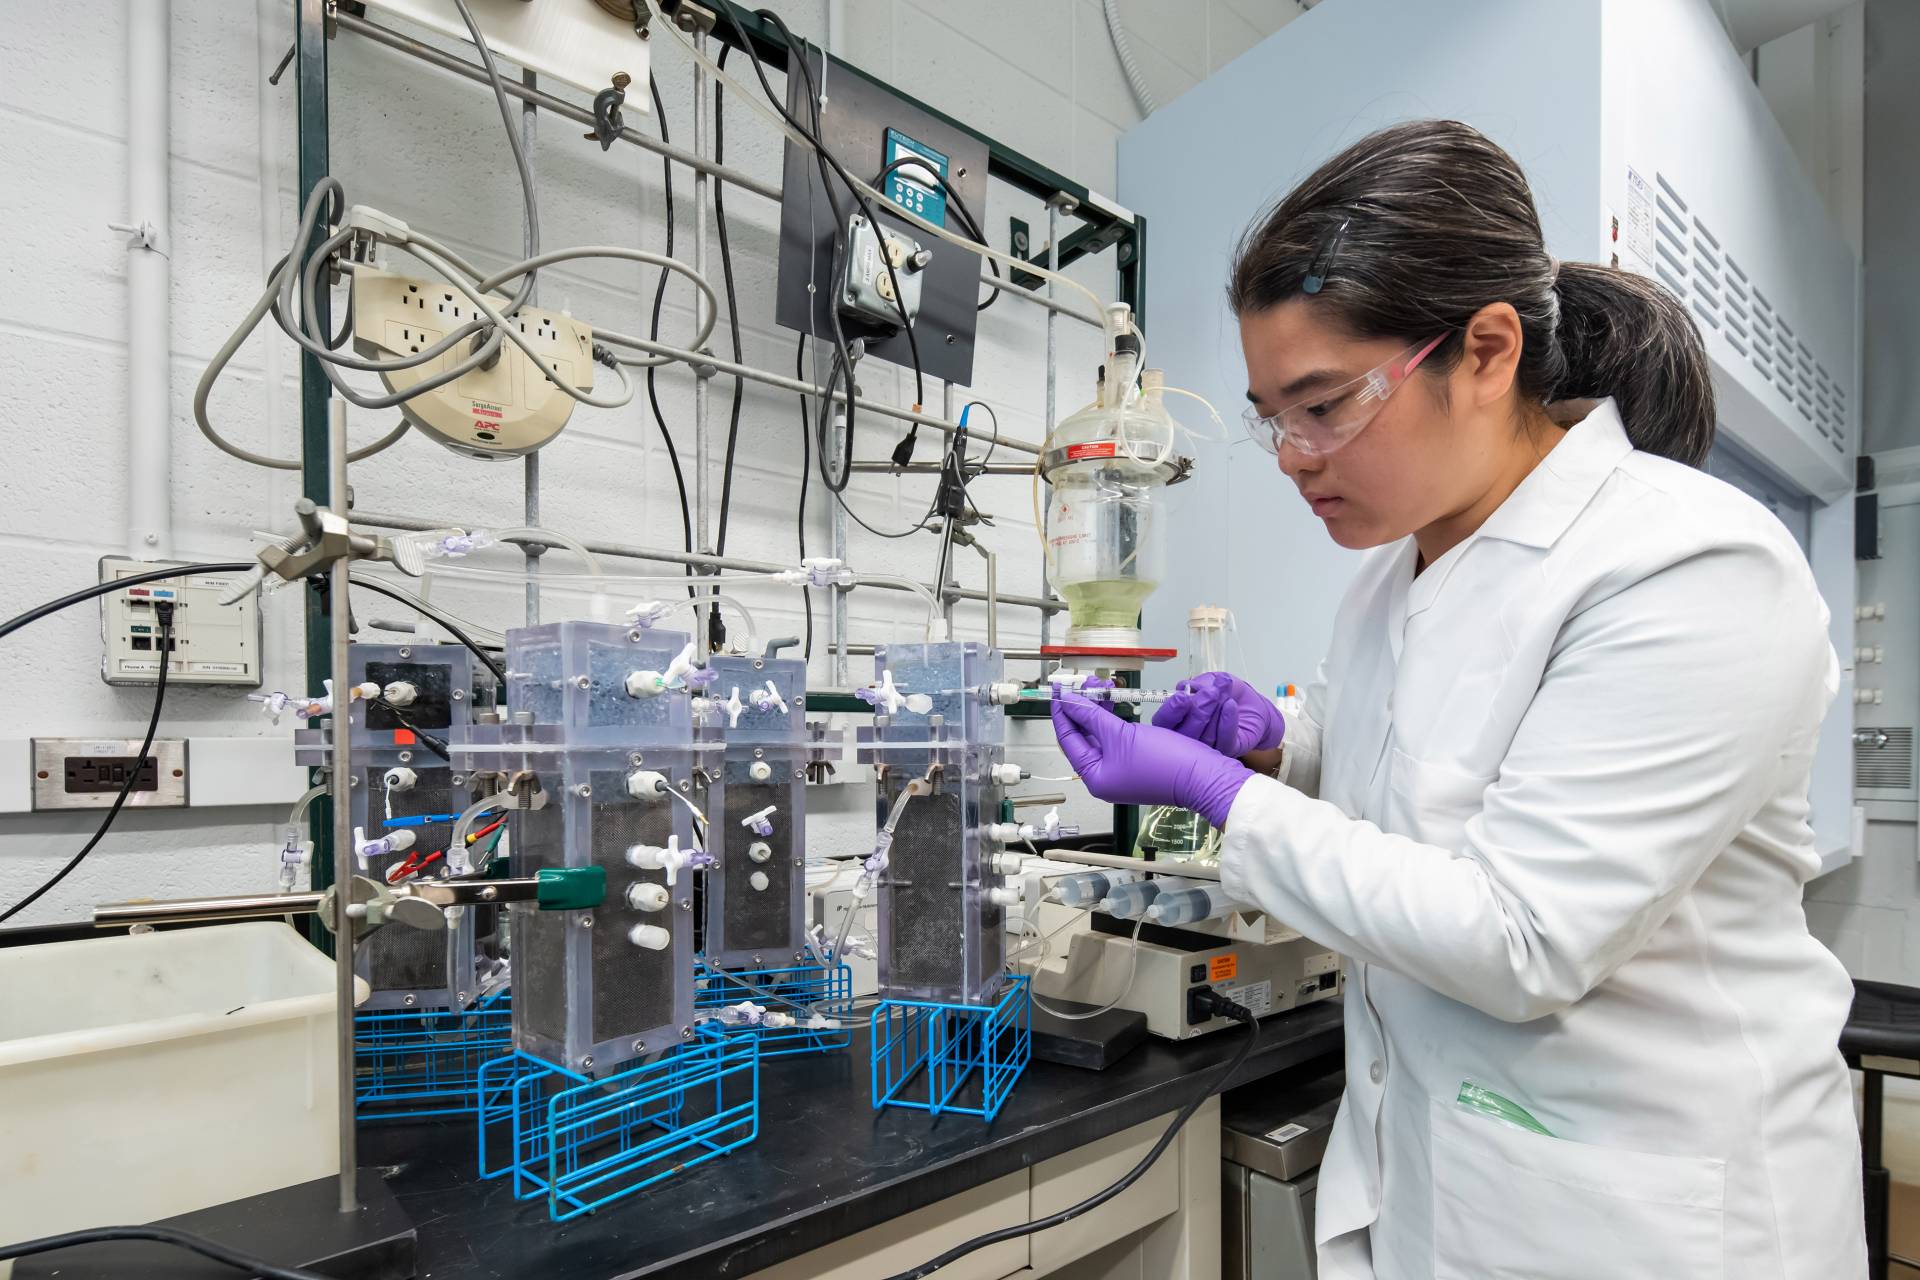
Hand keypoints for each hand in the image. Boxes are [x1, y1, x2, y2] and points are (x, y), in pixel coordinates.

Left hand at [1053, 694, 1252, 827]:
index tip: (1059, 688)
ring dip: (1101, 708)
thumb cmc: (1162, 761)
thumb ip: (1092, 716)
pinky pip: (1119, 736)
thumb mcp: (1122, 735)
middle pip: (1085, 735)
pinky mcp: (1138, 761)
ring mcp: (1122, 769)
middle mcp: (1105, 776)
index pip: (1068, 739)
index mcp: (1095, 776)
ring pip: (1103, 733)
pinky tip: (1116, 701)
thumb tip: (1069, 702)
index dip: (1062, 711)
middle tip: (1089, 680)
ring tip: (1105, 684)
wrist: (1203, 777)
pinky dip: (1116, 718)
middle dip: (1085, 705)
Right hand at [1151, 672, 1284, 757]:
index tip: (1181, 697)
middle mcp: (1188, 738)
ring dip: (1214, 712)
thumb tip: (1184, 687)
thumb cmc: (1228, 694)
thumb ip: (1198, 684)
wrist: (1253, 705)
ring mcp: (1207, 747)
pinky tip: (1230, 706)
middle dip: (1197, 709)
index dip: (1170, 711)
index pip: (1165, 721)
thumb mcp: (1212, 681)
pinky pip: (1224, 741)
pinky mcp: (1227, 750)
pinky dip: (1227, 722)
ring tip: (1221, 692)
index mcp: (1177, 720)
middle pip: (1184, 732)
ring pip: (1204, 737)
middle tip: (1210, 692)